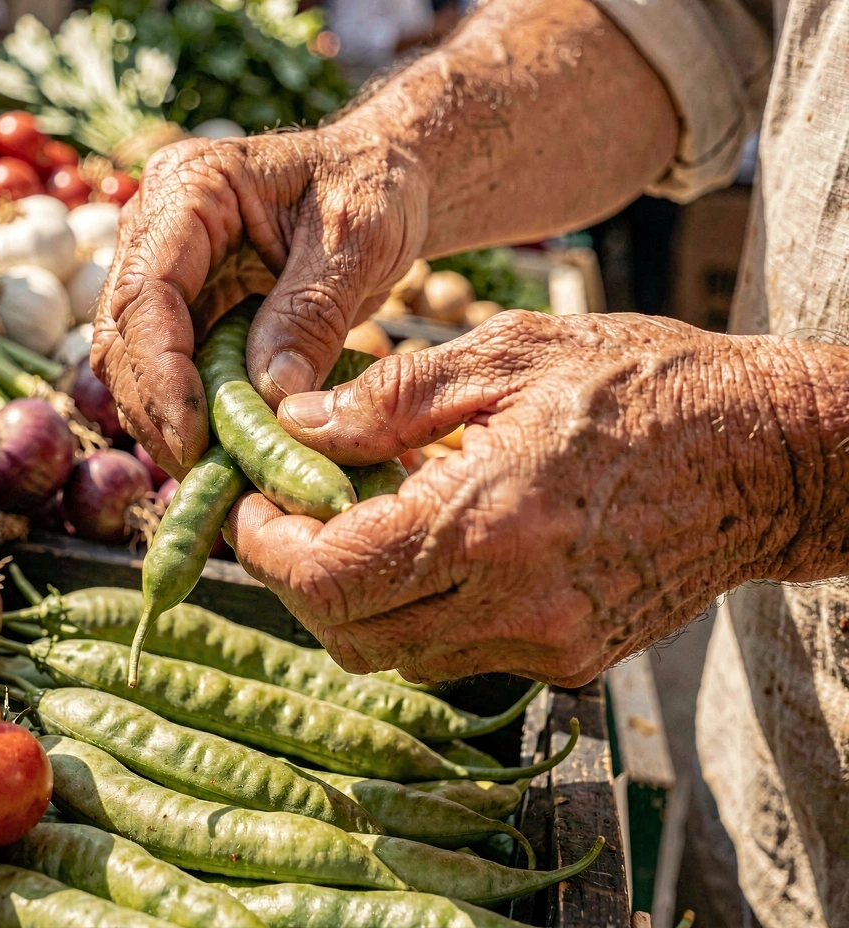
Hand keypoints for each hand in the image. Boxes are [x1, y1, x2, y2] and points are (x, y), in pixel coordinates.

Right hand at [91, 131, 426, 477]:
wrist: (382, 177)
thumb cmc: (374, 187)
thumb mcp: (358, 241)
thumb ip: (311, 313)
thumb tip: (271, 395)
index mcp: (192, 187)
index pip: (146, 289)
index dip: (161, 372)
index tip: (195, 439)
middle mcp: (160, 225)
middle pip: (124, 332)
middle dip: (158, 409)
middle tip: (207, 472)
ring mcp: (169, 267)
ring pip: (134, 360)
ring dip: (167, 420)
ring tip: (217, 470)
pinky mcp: (188, 304)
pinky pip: (169, 368)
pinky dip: (191, 413)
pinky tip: (225, 448)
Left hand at [226, 311, 829, 685]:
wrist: (765, 455)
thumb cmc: (646, 384)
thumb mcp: (512, 356)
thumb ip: (391, 399)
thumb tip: (300, 423)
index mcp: (491, 520)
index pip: (329, 575)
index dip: (265, 547)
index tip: (250, 506)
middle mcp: (517, 604)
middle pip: (349, 632)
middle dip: (296, 577)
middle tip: (286, 512)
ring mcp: (548, 644)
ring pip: (397, 654)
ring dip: (352, 596)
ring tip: (356, 520)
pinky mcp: (572, 659)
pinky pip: (456, 652)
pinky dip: (415, 609)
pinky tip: (429, 544)